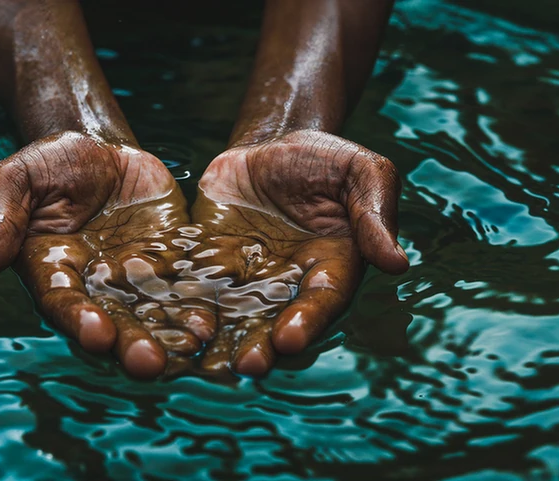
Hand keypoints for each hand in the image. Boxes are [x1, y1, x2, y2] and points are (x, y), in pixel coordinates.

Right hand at [0, 131, 212, 377]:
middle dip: (131, 342)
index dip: (78, 319)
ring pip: (153, 311)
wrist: (97, 146)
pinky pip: (186, 284)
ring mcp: (134, 275)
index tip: (96, 334)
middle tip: (149, 363)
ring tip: (190, 348)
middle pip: (113, 320)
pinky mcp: (170, 259)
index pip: (63, 301)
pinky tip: (213, 320)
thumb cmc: (48, 162)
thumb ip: (2, 221)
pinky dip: (198, 302)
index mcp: (52, 269)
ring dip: (170, 332)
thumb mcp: (15, 178)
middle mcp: (94, 284)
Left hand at [189, 129, 408, 374]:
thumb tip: (397, 263)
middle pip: (274, 320)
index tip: (290, 338)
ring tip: (202, 363)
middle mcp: (288, 282)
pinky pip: (192, 283)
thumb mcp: (361, 172)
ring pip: (231, 312)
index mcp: (332, 265)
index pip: (321, 299)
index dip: (307, 320)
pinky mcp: (208, 261)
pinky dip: (178, 302)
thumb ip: (375, 214)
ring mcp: (246, 275)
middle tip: (244, 367)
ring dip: (218, 338)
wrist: (272, 142)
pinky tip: (161, 320)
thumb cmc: (325, 158)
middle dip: (260, 344)